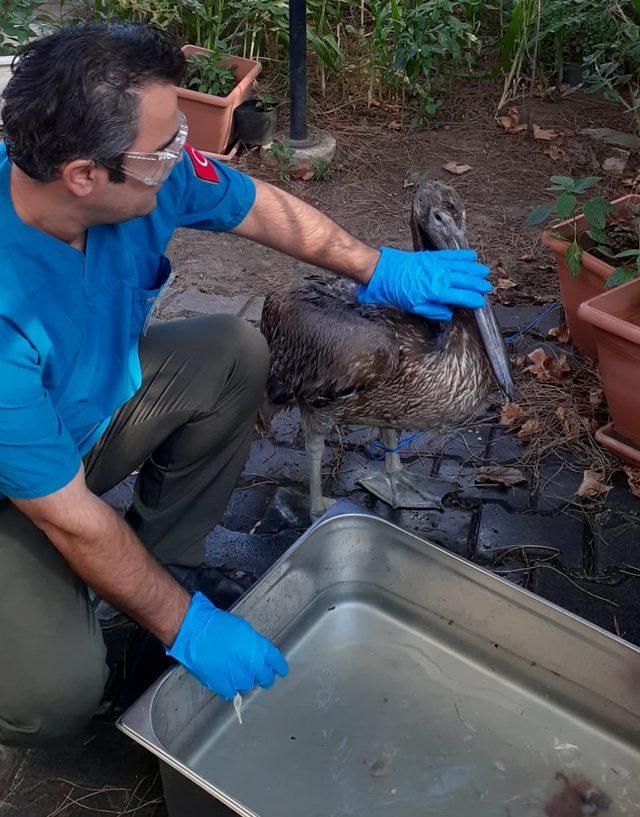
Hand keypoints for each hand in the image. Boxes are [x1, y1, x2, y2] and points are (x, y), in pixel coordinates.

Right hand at [167, 592, 287, 698]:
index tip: (280, 670)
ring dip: (245, 679)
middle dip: (263, 675)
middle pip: (265, 678)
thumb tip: (258, 655)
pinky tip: (226, 677)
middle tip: (257, 672)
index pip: (277, 663)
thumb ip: (255, 645)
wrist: (195, 633)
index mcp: (259, 649)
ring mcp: (238, 678)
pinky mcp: (223, 686)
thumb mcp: (244, 630)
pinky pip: (232, 692)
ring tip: (235, 670)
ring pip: (248, 685)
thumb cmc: (218, 626)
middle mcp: (252, 666)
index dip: (279, 667)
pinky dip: (231, 686)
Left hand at [358, 247, 491, 320]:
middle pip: (466, 280)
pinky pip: (452, 255)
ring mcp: (437, 264)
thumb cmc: (397, 291)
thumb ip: (434, 311)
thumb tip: (449, 313)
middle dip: (479, 284)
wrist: (384, 271)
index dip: (474, 299)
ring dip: (475, 269)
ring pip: (462, 266)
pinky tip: (472, 257)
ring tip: (485, 272)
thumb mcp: (414, 307)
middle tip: (487, 287)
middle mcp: (440, 277)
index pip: (462, 296)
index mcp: (436, 292)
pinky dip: (464, 256)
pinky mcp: (433, 255)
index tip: (481, 302)